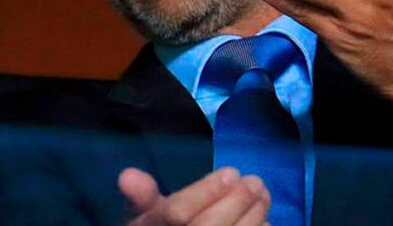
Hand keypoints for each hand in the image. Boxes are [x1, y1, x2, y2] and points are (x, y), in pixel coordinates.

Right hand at [121, 167, 269, 225]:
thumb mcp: (142, 214)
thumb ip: (141, 195)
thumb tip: (128, 175)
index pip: (176, 213)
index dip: (205, 192)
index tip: (231, 172)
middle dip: (235, 203)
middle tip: (254, 181)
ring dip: (253, 217)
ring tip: (263, 194)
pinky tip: (264, 220)